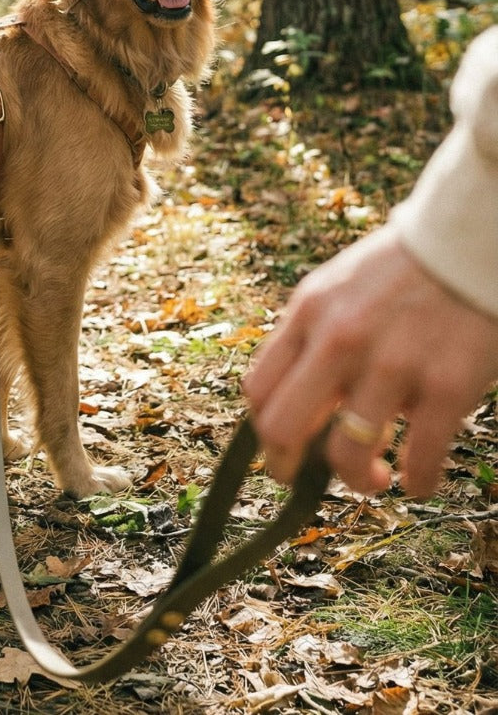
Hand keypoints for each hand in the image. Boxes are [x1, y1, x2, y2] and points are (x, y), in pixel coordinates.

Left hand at [243, 226, 497, 496]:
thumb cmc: (398, 273)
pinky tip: (419, 479)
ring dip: (358, 482)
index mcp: (308, 314)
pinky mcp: (447, 387)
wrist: (467, 245)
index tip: (284, 450)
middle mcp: (341, 340)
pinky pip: (421, 460)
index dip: (264, 433)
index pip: (259, 390)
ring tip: (373, 477)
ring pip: (346, 457)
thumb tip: (295, 405)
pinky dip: (418, 481)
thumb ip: (311, 339)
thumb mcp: (335, 290)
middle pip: (282, 429)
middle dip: (289, 469)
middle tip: (310, 480)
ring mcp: (393, 366)